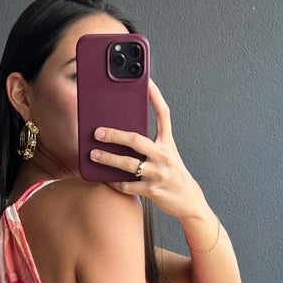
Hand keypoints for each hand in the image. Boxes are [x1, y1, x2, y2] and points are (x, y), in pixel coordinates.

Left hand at [90, 78, 204, 218]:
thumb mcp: (168, 155)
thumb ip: (151, 144)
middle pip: (136, 140)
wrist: (188, 201)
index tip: (147, 81)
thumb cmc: (173, 175)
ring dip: (108, 159)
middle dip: (114, 135)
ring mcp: (158, 173)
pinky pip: (127, 185)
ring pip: (128, 164)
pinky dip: (114, 182)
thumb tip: (125, 135)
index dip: (156, 97)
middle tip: (97, 132)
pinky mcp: (152, 190)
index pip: (164, 115)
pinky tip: (105, 178)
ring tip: (93, 155)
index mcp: (168, 143)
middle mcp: (164, 156)